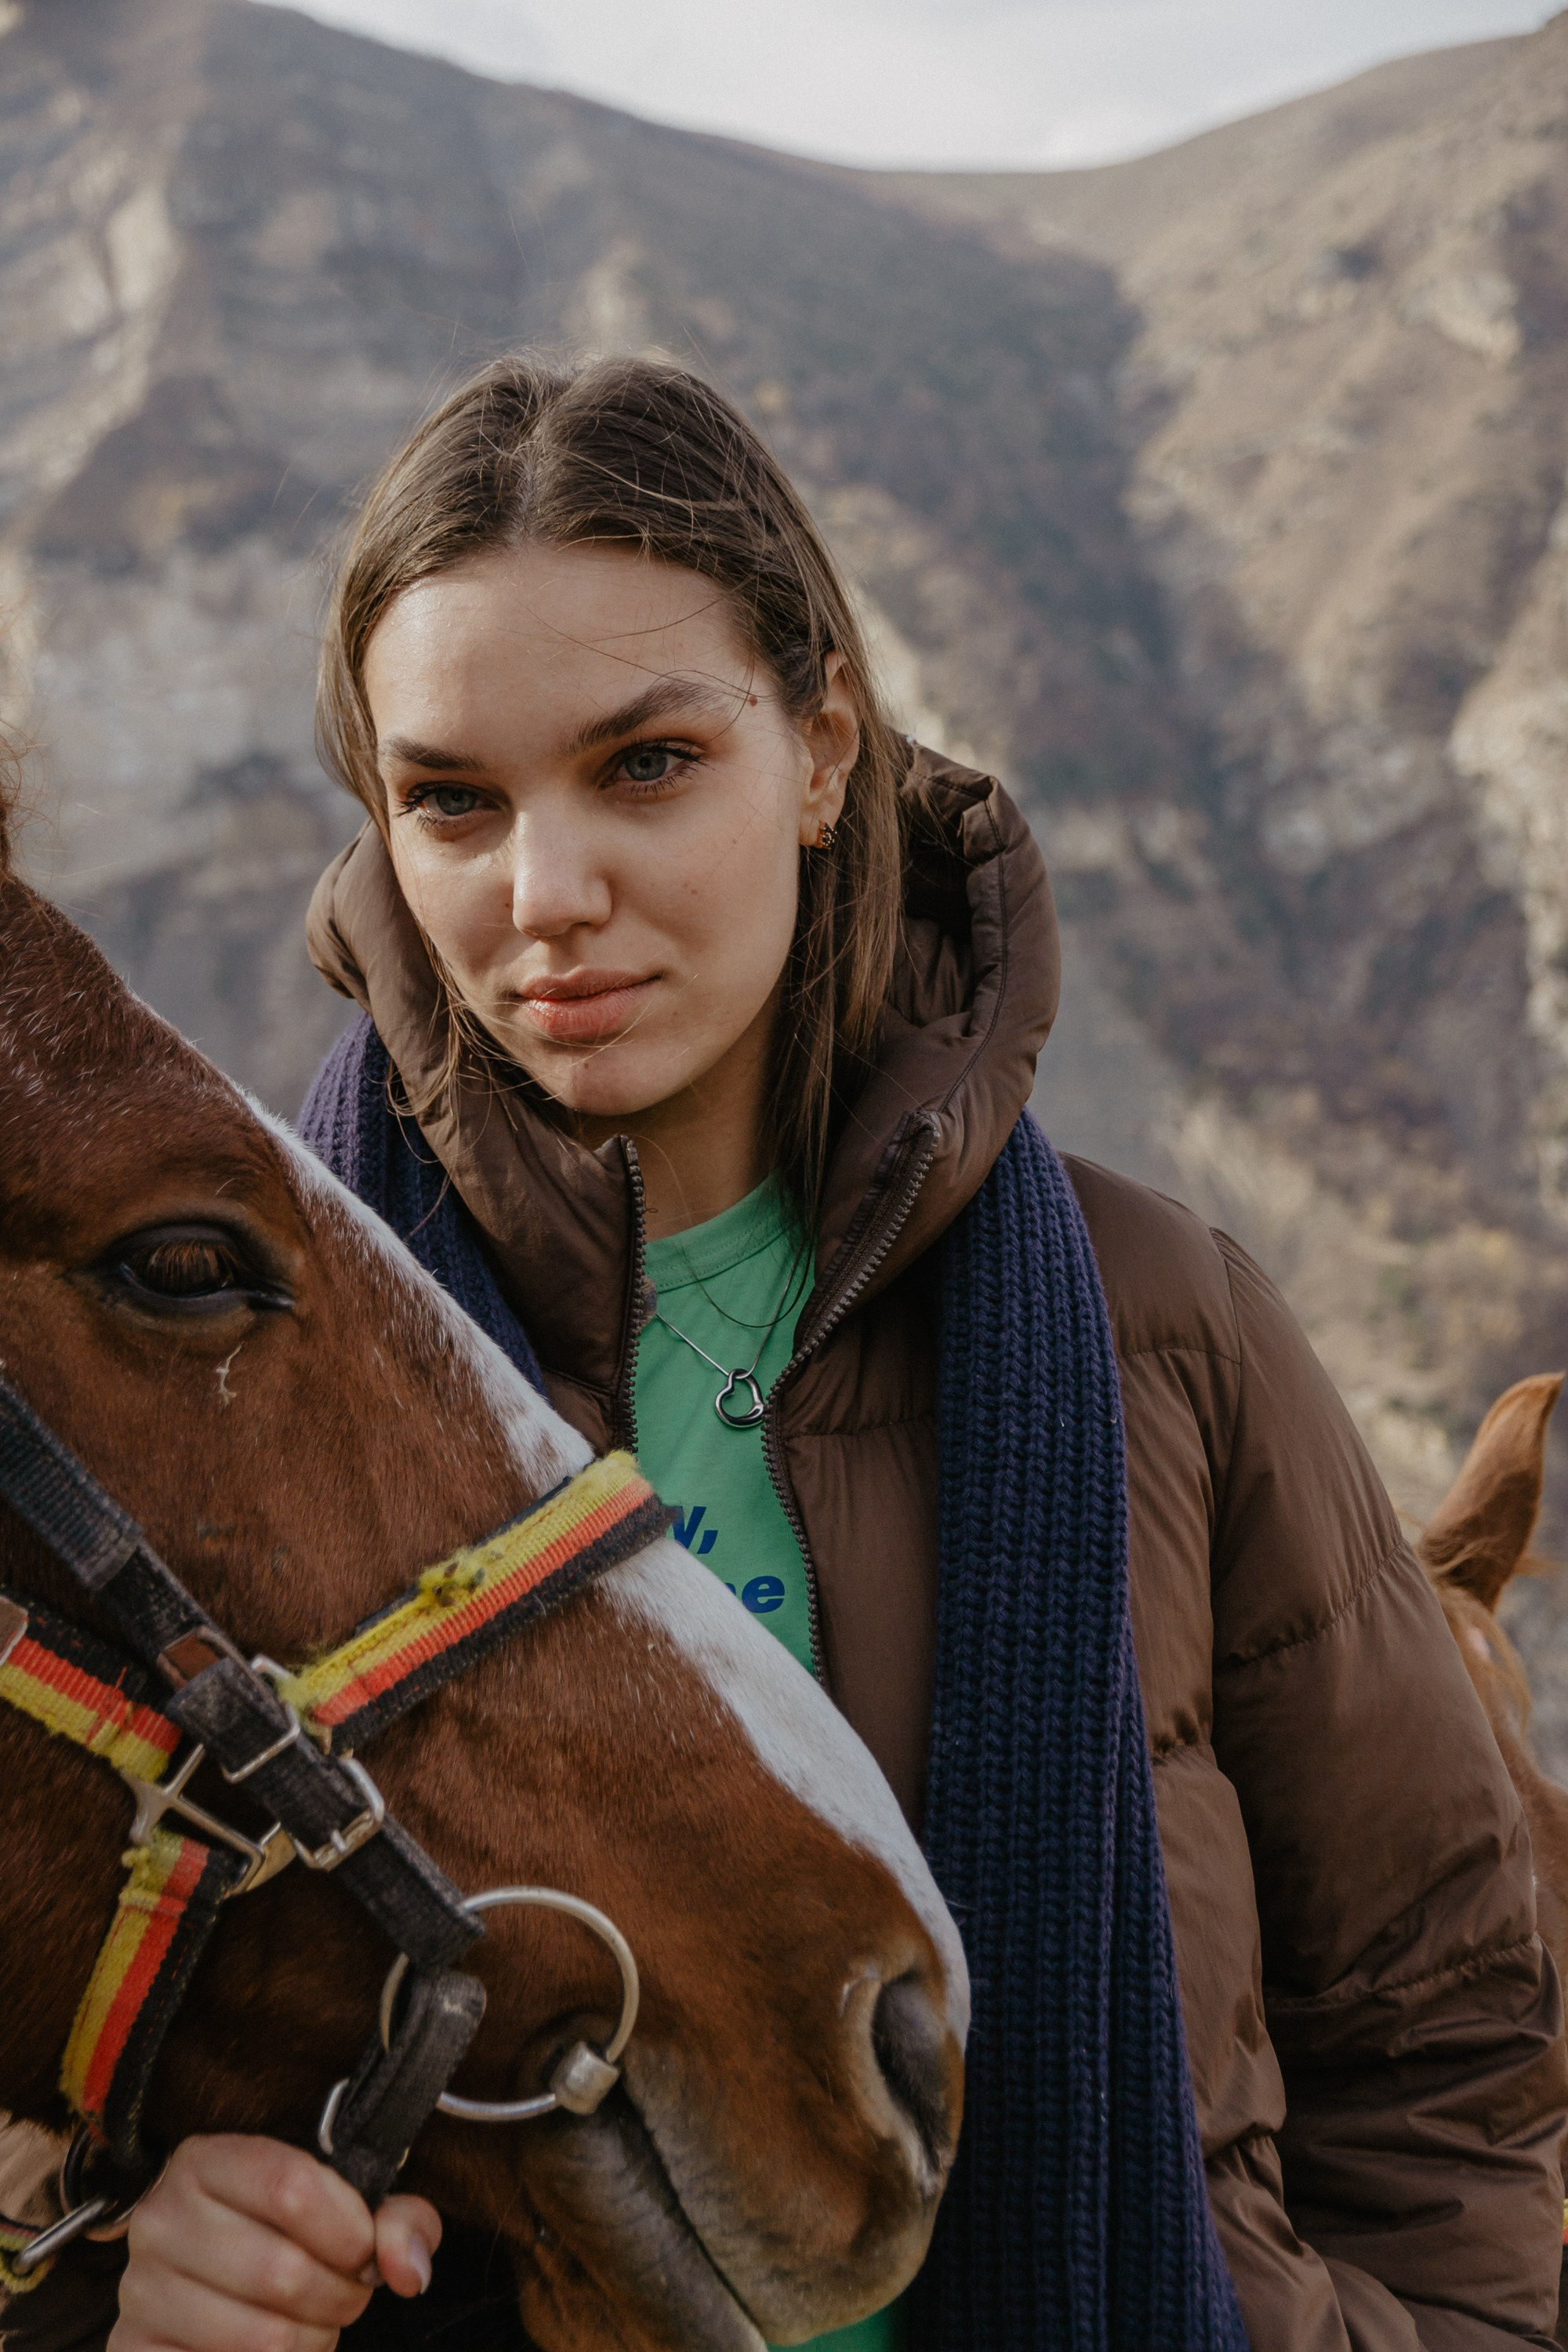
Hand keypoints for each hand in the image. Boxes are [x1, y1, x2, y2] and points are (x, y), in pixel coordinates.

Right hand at [108, 2135, 440, 2351]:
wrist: (212, 2283)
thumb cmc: (286, 2237)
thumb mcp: (345, 2209)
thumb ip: (396, 2222)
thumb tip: (408, 2269)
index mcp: (206, 2160)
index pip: (291, 2186)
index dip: (349, 2230)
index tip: (364, 2249)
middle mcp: (160, 2218)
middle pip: (282, 2271)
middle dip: (339, 2297)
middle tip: (345, 2295)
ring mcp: (140, 2290)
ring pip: (261, 2337)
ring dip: (311, 2341)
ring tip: (312, 2325)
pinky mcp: (134, 2350)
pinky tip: (273, 2349)